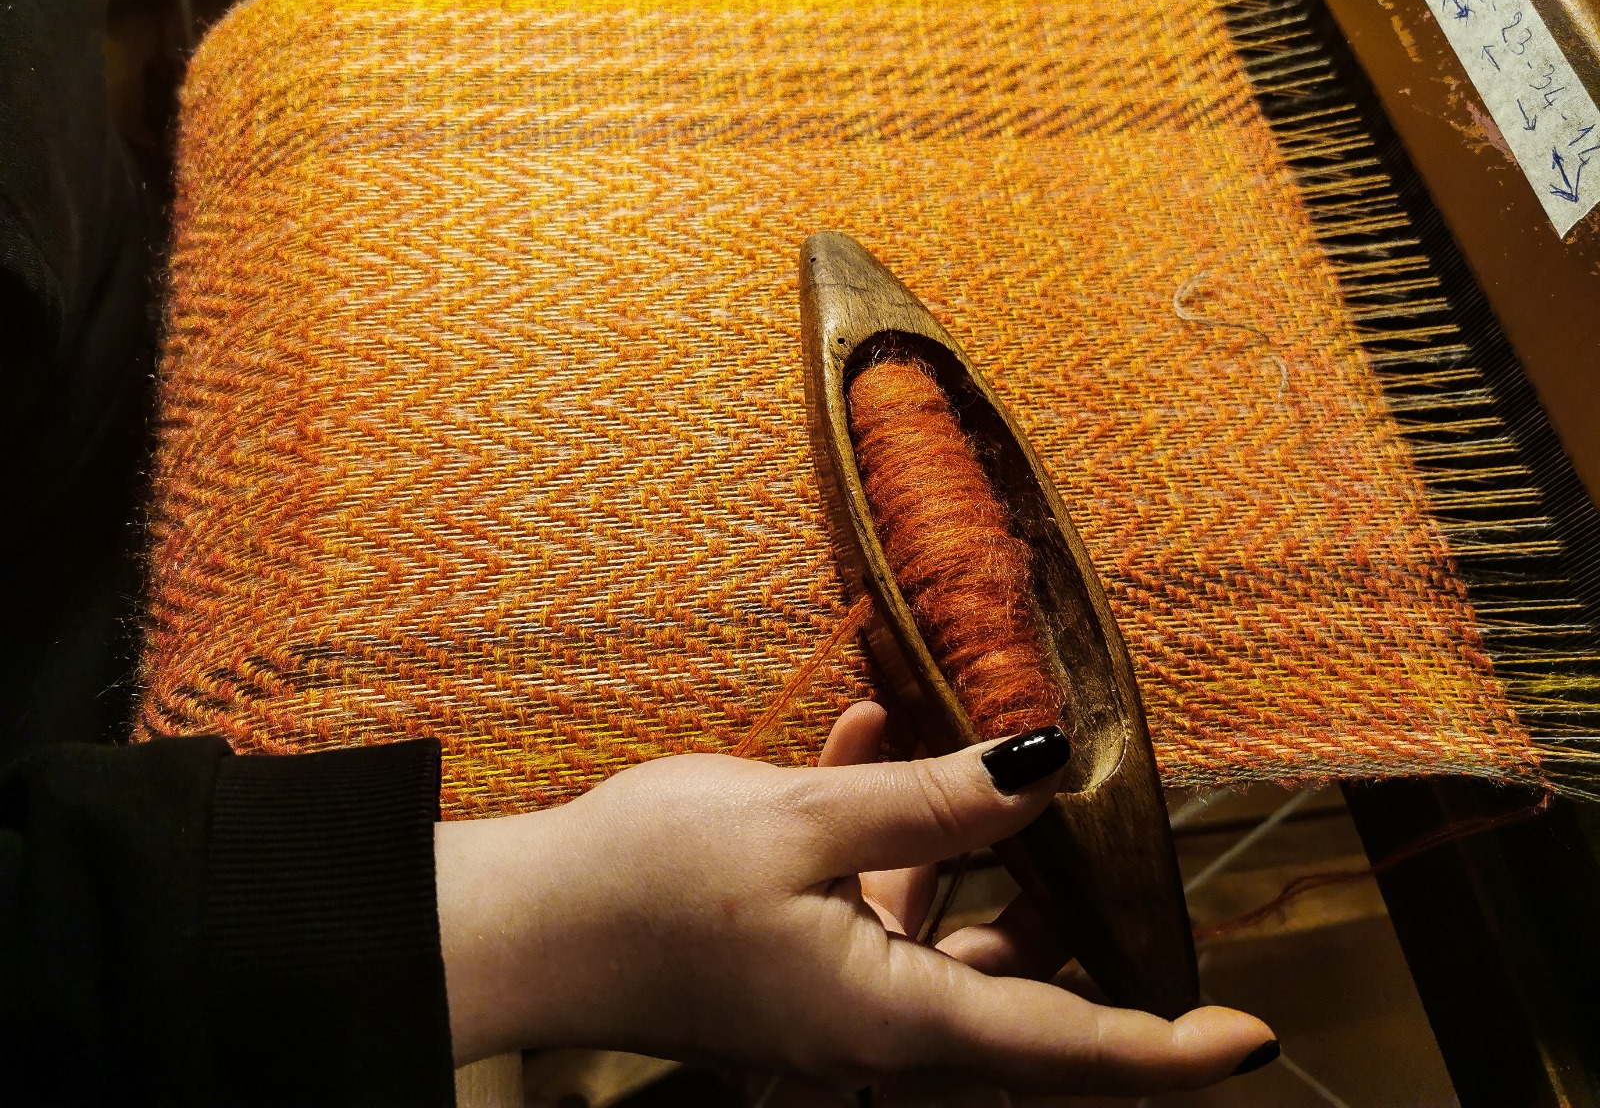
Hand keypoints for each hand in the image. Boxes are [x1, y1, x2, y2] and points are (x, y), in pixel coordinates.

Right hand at [434, 704, 1272, 1095]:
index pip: (1065, 1049)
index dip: (1167, 1051)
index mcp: (894, 1016)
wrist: (530, 920)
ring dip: (984, 853)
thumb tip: (1041, 770)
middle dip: (1076, 914)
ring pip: (957, 936)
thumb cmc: (647, 886)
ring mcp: (839, 994)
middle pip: (1024, 989)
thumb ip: (930, 802)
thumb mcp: (801, 824)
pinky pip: (882, 899)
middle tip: (1115, 834)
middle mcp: (879, 1023)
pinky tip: (877, 733)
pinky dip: (900, 831)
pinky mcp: (802, 957)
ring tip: (993, 755)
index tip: (1252, 1038)